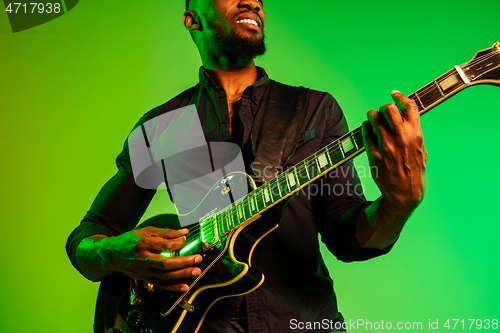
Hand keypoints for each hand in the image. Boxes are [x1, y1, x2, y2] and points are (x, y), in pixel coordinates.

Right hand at [99, 226, 202, 291]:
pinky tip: (185, 287)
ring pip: (165, 275)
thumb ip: (166, 232)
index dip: (178, 243)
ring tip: (196, 271)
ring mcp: (144, 271)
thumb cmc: (130, 241)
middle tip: (198, 258)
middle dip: (184, 262)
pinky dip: (173, 287)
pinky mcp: (145, 278)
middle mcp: (144, 259)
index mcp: (143, 243)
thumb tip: (184, 233)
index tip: (185, 239)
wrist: (111, 255)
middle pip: (166, 263)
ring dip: (182, 274)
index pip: (164, 245)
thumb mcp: (146, 231)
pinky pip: (161, 284)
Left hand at [362, 90, 427, 212]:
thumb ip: (415, 133)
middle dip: (384, 107)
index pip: (409, 107)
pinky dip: (366, 128)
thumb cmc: (414, 171)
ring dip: (372, 115)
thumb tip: (407, 116)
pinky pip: (366, 133)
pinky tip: (368, 130)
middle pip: (389, 109)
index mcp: (416, 135)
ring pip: (374, 118)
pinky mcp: (374, 155)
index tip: (393, 94)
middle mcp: (401, 138)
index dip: (400, 97)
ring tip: (372, 118)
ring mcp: (387, 146)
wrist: (404, 193)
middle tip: (382, 113)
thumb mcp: (421, 150)